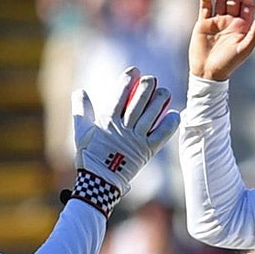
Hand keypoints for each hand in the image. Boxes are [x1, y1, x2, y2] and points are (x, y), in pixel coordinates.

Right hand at [71, 67, 178, 213]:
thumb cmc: (89, 156)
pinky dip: (169, 124)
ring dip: (160, 100)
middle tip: (151, 80)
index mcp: (107, 121)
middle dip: (147, 86)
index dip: (128, 79)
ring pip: (152, 114)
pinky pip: (161, 135)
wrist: (99, 182)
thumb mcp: (81, 132)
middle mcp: (124, 128)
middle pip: (139, 101)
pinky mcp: (147, 151)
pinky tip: (174, 114)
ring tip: (164, 92)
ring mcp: (137, 140)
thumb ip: (81, 110)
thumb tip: (79, 91)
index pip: (120, 94)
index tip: (134, 71)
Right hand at [189, 0, 254, 82]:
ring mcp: (217, 21)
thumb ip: (254, 33)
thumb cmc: (228, 63)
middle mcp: (231, 21)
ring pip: (219, 1)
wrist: (207, 72)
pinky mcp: (204, 24)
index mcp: (243, 25)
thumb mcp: (244, 49)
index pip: (247, 4)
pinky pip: (205, 8)